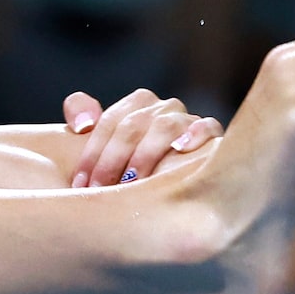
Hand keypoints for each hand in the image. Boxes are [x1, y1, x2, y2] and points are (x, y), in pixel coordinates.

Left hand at [62, 88, 222, 188]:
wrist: (177, 186)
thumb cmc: (129, 163)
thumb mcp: (102, 141)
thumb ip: (82, 114)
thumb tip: (83, 124)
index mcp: (139, 104)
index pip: (112, 120)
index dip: (93, 152)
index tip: (80, 183)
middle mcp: (165, 108)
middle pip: (134, 124)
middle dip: (113, 158)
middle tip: (100, 189)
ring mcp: (189, 120)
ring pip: (165, 125)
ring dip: (145, 154)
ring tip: (132, 180)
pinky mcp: (213, 136)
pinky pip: (209, 127)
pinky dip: (195, 133)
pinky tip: (181, 148)